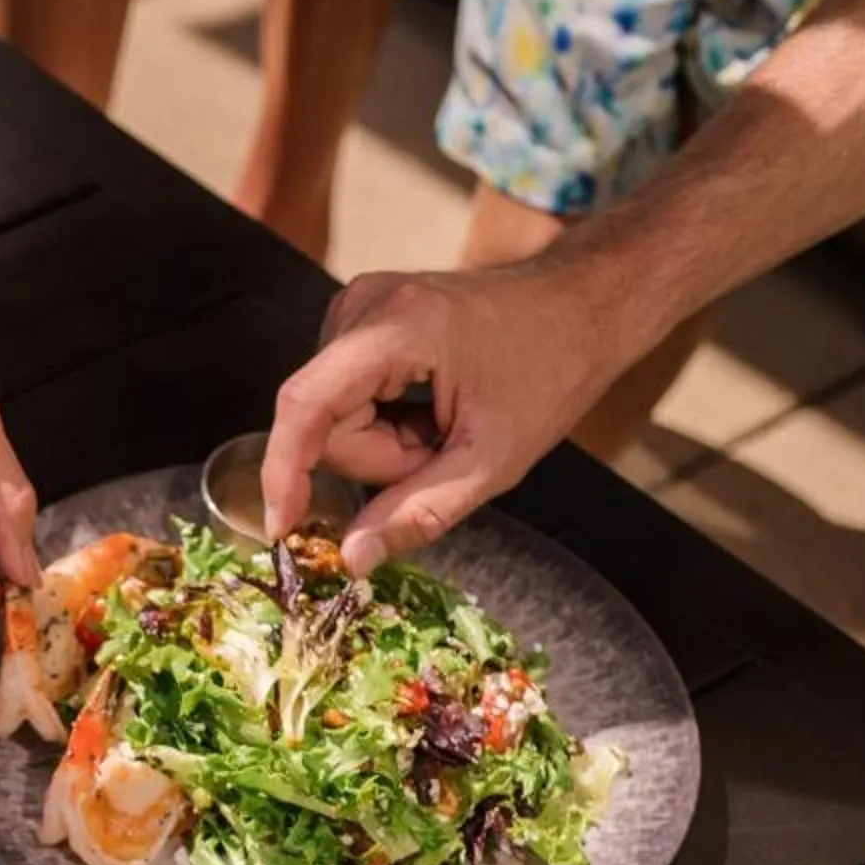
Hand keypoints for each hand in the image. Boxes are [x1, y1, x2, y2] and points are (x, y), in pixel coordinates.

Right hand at [262, 256, 628, 574]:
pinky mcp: (359, 321)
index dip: (284, 473)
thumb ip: (418, 511)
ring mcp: (356, 308)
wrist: (580, 307)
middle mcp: (361, 306)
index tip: (284, 531)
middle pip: (323, 423)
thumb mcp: (492, 459)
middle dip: (378, 458)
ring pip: (330, 418)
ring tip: (441, 427)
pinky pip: (342, 401)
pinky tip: (426, 411)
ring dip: (383, 443)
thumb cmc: (550, 370)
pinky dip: (382, 422)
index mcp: (394, 327)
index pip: (304, 406)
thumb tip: (351, 558)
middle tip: (441, 451)